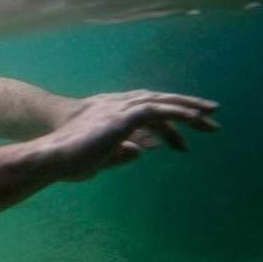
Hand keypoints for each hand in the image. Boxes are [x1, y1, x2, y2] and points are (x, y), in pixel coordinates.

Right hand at [41, 90, 218, 181]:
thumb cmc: (67, 160)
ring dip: (188, 107)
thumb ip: (119, 153)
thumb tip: (140, 151)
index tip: (184, 135)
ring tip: (211, 116)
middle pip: (157, 101)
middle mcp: (115, 106)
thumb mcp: (99, 158)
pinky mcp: (122, 117)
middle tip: (211, 115)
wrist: (52, 156)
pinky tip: (195, 117)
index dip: (167, 120)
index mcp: (109, 116)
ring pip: (161, 102)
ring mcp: (118, 109)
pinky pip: (157, 110)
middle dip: (184, 107)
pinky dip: (178, 112)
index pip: (144, 112)